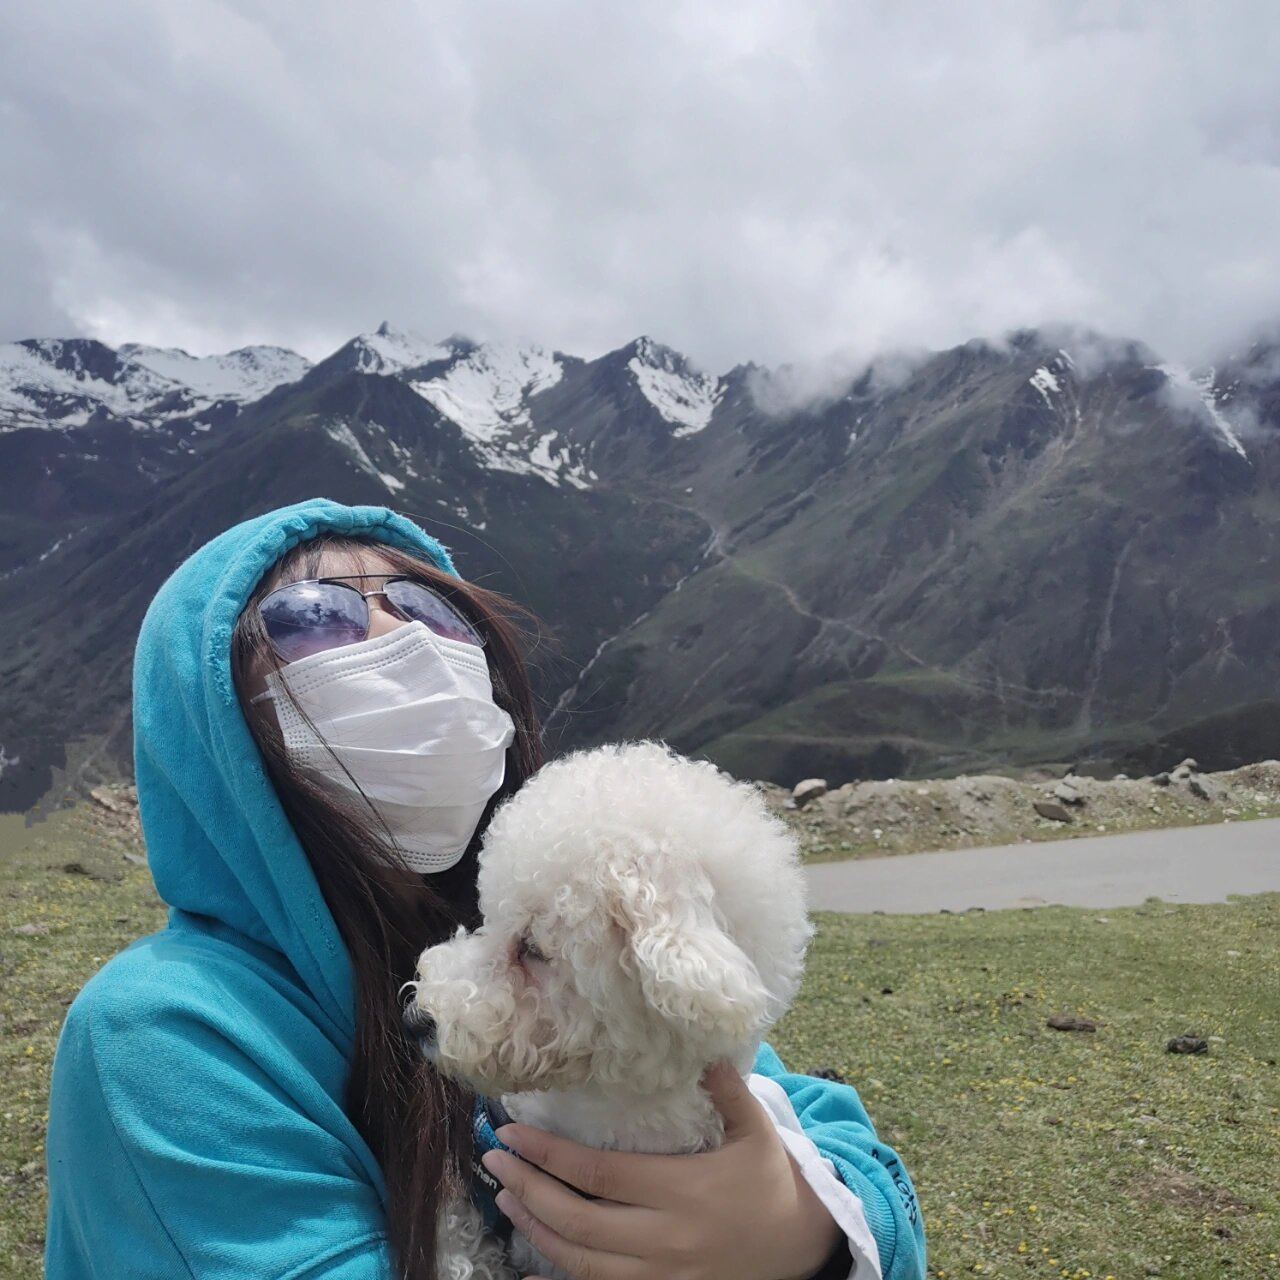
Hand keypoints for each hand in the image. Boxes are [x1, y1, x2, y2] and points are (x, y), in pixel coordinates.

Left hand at [480, 1060, 844, 1279]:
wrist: (800, 1248)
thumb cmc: (770, 1182)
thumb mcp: (756, 1130)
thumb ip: (728, 1089)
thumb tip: (704, 1045)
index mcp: (682, 1191)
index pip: (600, 1174)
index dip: (550, 1155)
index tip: (512, 1134)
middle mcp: (665, 1240)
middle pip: (578, 1220)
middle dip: (527, 1189)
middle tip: (494, 1161)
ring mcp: (661, 1278)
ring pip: (581, 1264)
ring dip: (535, 1231)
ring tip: (505, 1199)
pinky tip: (529, 1274)